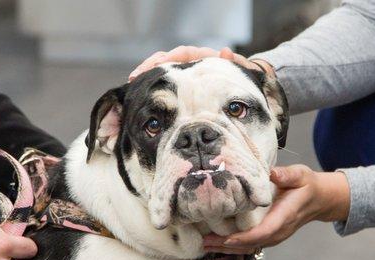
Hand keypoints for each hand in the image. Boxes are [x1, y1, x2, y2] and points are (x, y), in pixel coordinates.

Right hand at [129, 46, 274, 80]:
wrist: (241, 81)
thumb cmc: (240, 76)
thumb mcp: (240, 69)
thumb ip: (234, 62)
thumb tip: (225, 51)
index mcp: (202, 56)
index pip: (181, 53)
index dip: (169, 58)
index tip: (158, 65)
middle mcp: (190, 62)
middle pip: (165, 58)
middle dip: (149, 65)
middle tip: (135, 75)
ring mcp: (183, 72)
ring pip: (162, 69)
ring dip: (146, 74)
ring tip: (133, 82)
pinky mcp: (180, 83)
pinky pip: (164, 81)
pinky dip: (152, 84)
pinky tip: (140, 92)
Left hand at [203, 165, 350, 253]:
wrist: (318, 199)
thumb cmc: (306, 185)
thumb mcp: (300, 175)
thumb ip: (286, 175)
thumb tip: (272, 173)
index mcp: (285, 216)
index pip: (264, 231)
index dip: (245, 237)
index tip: (227, 239)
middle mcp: (279, 231)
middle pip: (252, 244)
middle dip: (228, 246)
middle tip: (205, 242)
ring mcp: (274, 236)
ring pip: (250, 248)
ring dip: (227, 249)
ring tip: (205, 245)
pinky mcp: (268, 236)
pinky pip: (250, 245)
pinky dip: (233, 247)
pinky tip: (216, 246)